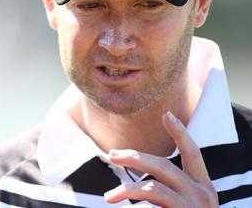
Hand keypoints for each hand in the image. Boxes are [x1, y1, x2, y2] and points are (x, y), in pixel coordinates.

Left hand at [103, 111, 217, 207]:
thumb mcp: (182, 205)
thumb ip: (166, 189)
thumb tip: (131, 173)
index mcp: (204, 187)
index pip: (193, 153)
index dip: (180, 133)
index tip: (167, 114)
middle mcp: (202, 196)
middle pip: (164, 166)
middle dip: (134, 158)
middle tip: (111, 155)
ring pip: (153, 189)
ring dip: (127, 189)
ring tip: (109, 197)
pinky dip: (133, 205)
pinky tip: (122, 207)